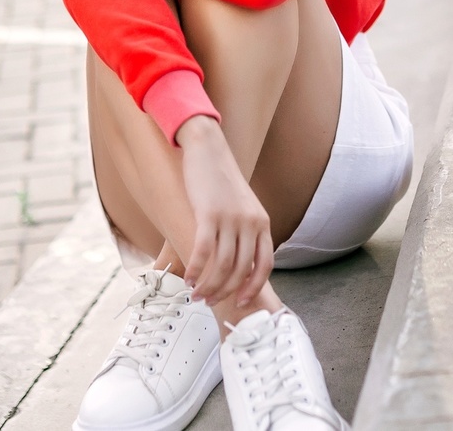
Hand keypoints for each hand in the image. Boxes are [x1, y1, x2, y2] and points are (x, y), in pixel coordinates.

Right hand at [176, 116, 272, 307]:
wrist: (209, 150)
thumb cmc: (221, 181)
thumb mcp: (244, 208)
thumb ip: (245, 233)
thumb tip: (237, 266)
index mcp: (262, 223)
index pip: (265, 264)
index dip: (253, 287)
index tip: (241, 302)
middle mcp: (250, 223)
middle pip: (241, 270)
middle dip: (224, 291)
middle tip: (209, 300)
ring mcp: (231, 218)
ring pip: (222, 265)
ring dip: (208, 286)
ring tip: (196, 294)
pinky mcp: (209, 213)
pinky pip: (203, 251)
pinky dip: (195, 269)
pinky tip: (188, 278)